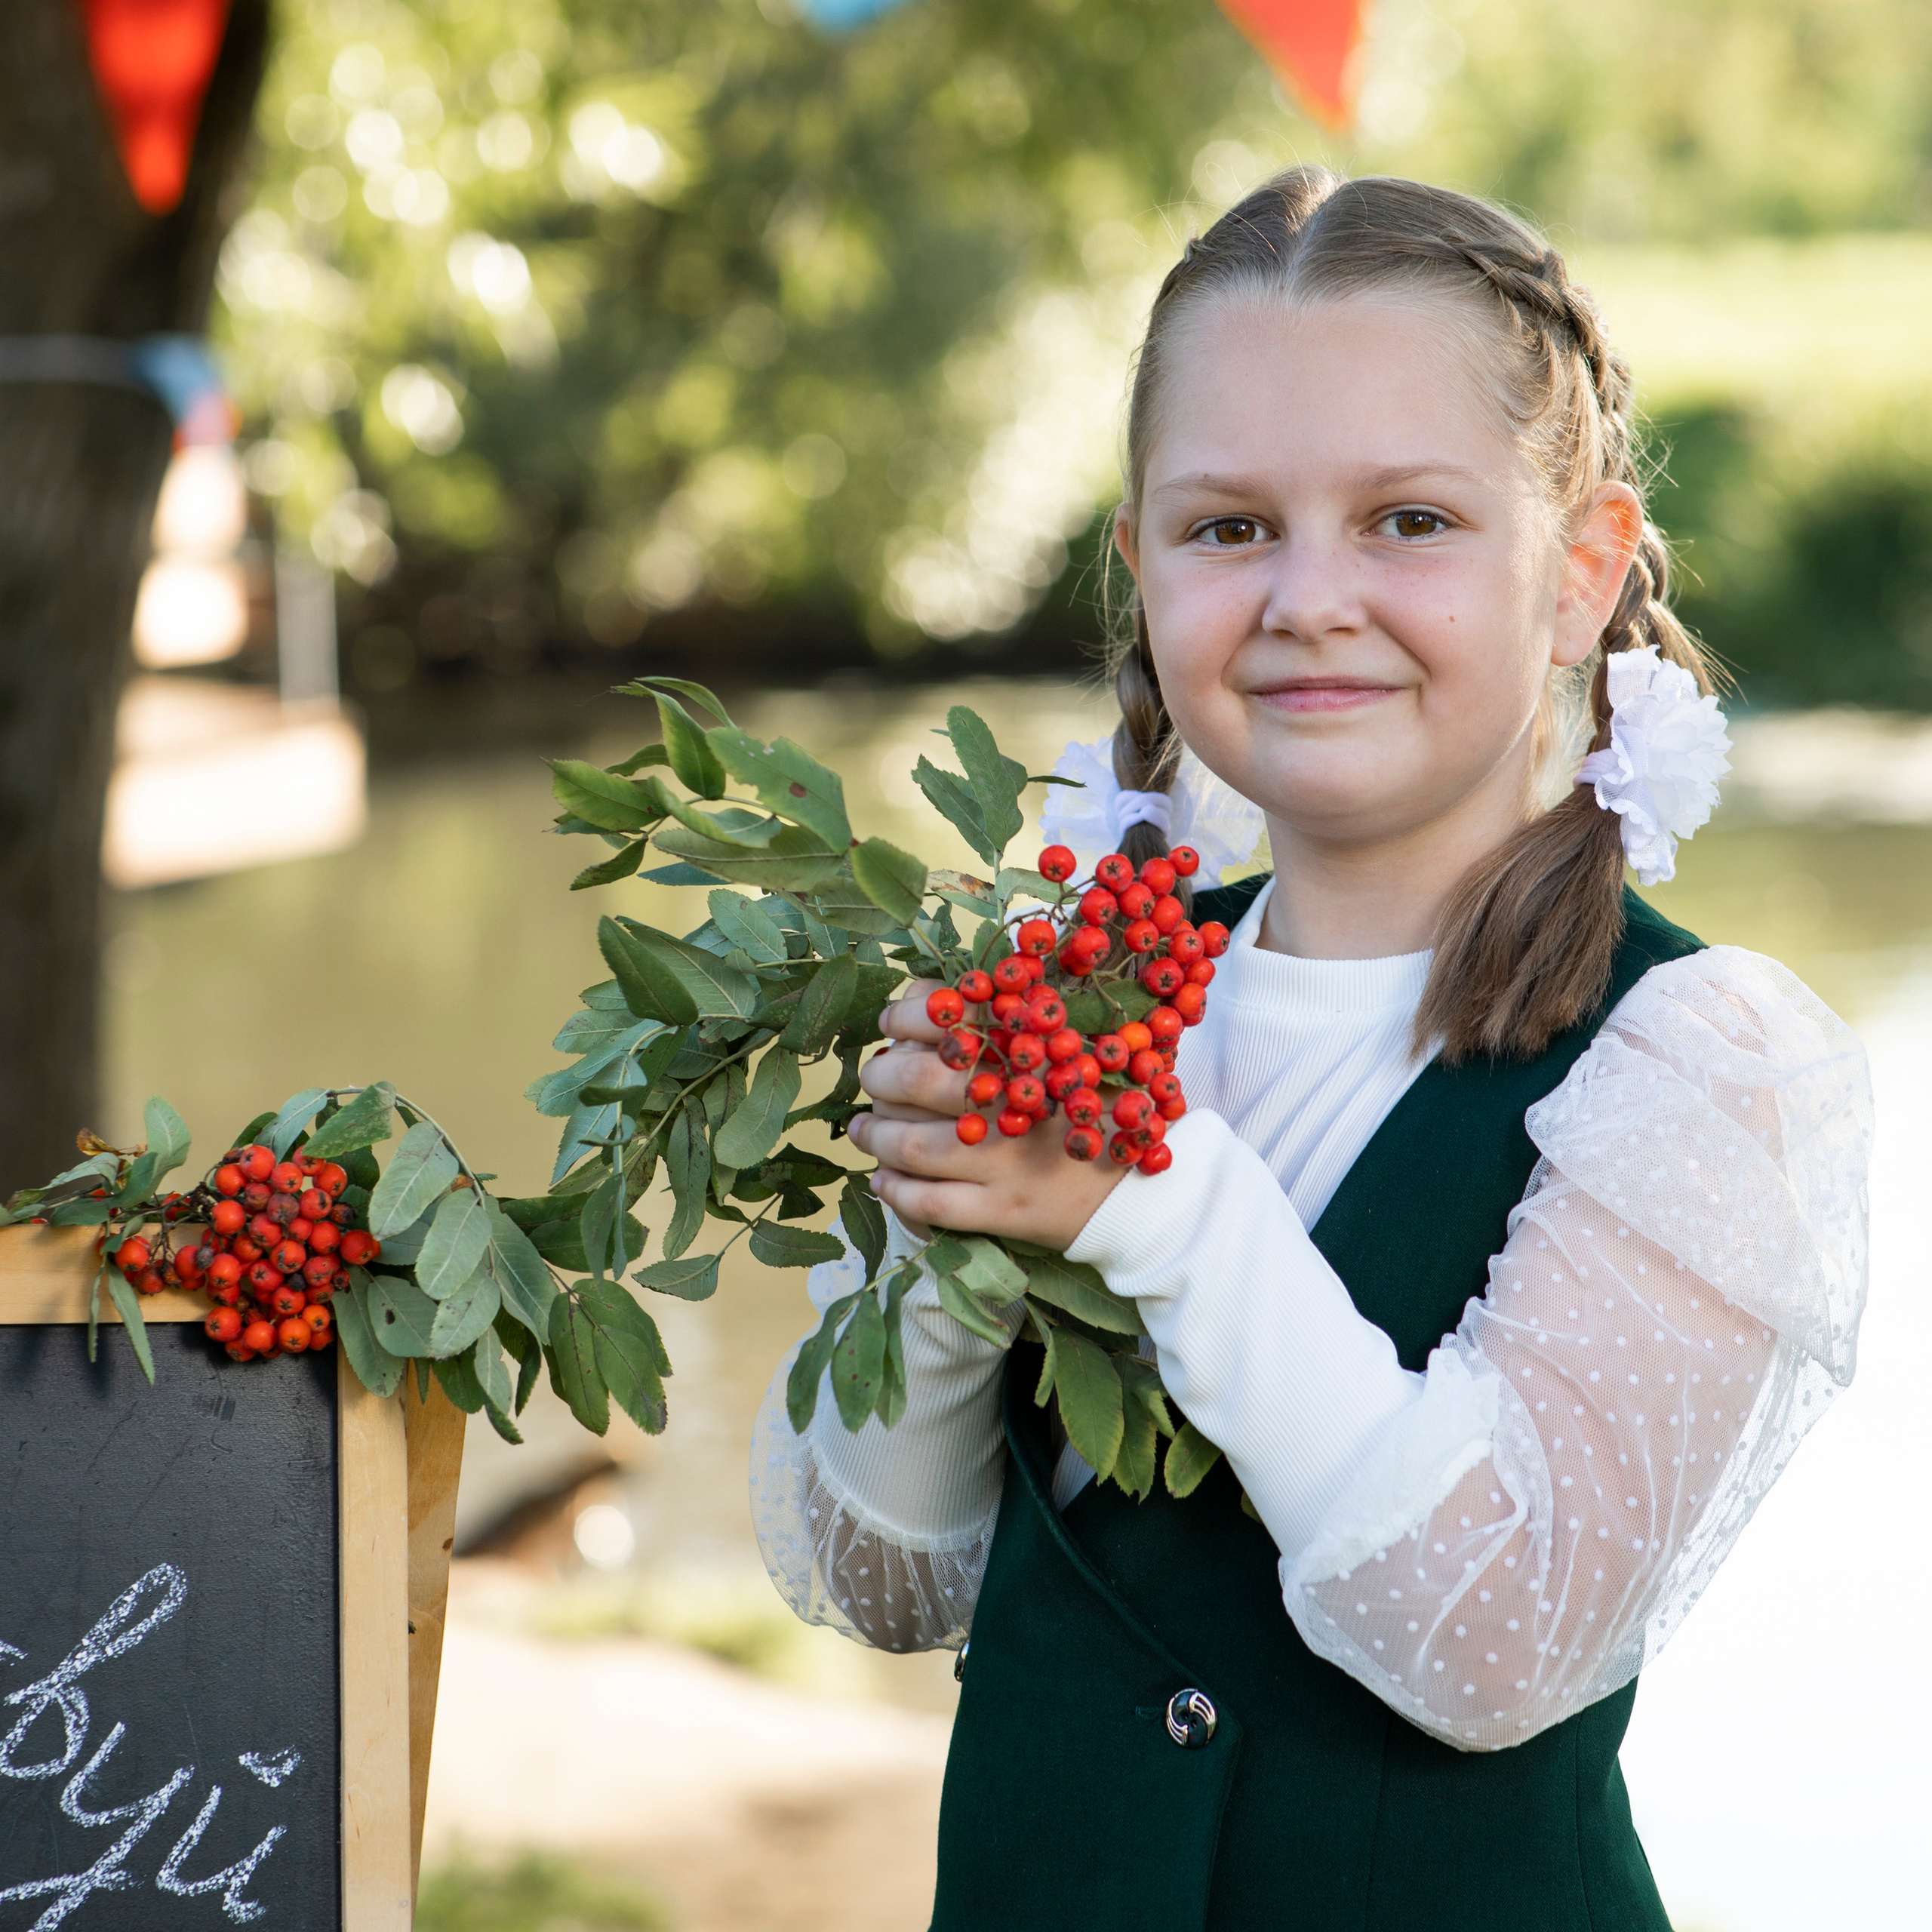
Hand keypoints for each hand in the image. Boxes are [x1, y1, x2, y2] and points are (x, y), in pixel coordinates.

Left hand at [849, 981, 1127, 1250]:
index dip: (905, 1015)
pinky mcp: (1005, 1211)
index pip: (949, 1016)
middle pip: (915, 1081)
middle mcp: (1017, 1101)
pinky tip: (884, 1179)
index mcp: (1034, 1050)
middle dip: (878, 1077)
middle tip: (871, 1076)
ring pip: (911, 1145)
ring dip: (873, 1135)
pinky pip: (930, 1203)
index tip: (890, 1020)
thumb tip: (928, 995)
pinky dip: (895, 1190)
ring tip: (862, 1129)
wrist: (1145, 1192)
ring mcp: (1009, 1161)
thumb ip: (1013, 1018)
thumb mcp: (1071, 1050)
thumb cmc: (1098, 1112)